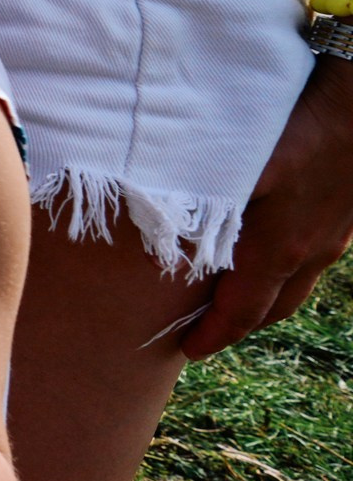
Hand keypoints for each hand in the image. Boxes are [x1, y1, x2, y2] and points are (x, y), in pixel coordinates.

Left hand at [184, 54, 352, 357]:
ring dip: (264, 295)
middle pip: (274, 307)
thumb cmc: (295, 130)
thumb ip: (191, 198)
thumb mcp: (232, 165)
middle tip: (204, 329)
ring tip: (230, 293)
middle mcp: (310, 251)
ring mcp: (334, 235)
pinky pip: (311, 256)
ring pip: (296, 282)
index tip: (188, 350)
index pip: (242, 311)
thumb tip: (148, 231)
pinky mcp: (344, 214)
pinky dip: (284, 266)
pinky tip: (268, 246)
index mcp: (278, 250)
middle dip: (239, 324)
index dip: (214, 335)